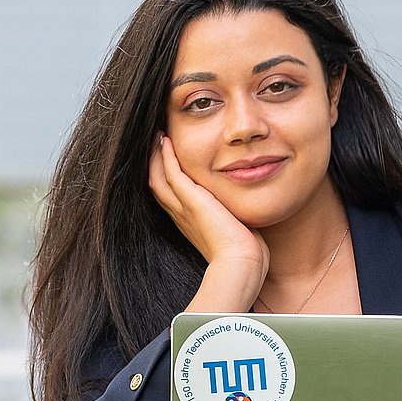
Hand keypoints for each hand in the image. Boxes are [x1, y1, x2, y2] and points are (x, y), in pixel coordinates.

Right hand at [148, 132, 267, 270]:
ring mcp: (184, 209)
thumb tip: (247, 216)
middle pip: (157, 186)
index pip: (171, 197)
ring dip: (156, 157)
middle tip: (155, 143)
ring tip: (157, 137)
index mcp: (191, 223)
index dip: (166, 178)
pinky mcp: (191, 201)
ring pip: (158, 178)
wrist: (241, 263)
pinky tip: (166, 141)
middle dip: (154, 164)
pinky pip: (172, 173)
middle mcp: (182, 216)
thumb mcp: (236, 231)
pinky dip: (167, 157)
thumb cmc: (244, 254)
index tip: (168, 161)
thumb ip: (235, 219)